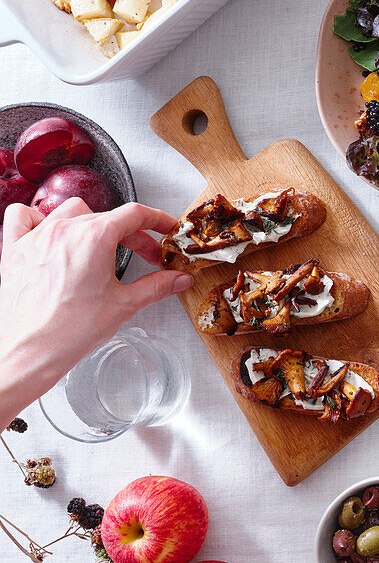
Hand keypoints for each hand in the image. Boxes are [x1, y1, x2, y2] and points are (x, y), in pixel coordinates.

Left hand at [0, 199, 191, 420]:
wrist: (29, 351)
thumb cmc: (69, 331)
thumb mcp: (125, 305)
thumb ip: (157, 286)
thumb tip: (179, 279)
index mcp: (94, 238)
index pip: (135, 215)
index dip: (157, 219)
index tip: (165, 228)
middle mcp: (64, 230)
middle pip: (108, 216)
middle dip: (132, 234)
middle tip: (145, 256)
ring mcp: (36, 237)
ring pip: (70, 210)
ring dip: (91, 222)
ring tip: (100, 243)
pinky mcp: (15, 249)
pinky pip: (21, 217)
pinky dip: (37, 218)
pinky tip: (49, 233)